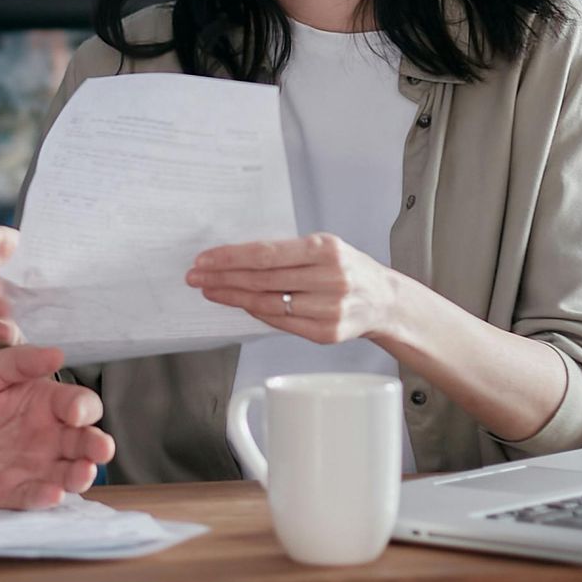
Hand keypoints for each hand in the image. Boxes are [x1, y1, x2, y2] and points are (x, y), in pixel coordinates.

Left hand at [0, 345, 112, 509]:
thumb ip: (17, 362)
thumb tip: (57, 353)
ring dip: (80, 475)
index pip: (79, 405)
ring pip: (68, 473)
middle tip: (100, 449)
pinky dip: (45, 497)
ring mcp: (32, 467)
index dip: (84, 408)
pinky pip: (33, 497)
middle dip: (96, 446)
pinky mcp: (11, 493)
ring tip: (81, 473)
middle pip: (84, 442)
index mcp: (44, 404)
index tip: (75, 413)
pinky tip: (52, 494)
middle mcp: (47, 437)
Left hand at [187, 232, 402, 343]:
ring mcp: (329, 309)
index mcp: (326, 249)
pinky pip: (280, 322)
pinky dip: (256, 312)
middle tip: (196, 276)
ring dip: (232, 297)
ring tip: (210, 290)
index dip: (230, 258)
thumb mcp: (323, 247)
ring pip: (267, 304)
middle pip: (262, 279)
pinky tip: (239, 304)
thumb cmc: (347, 268)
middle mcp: (330, 278)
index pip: (265, 254)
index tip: (204, 260)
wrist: (384, 300)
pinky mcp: (326, 333)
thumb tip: (234, 258)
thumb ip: (285, 252)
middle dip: (222, 278)